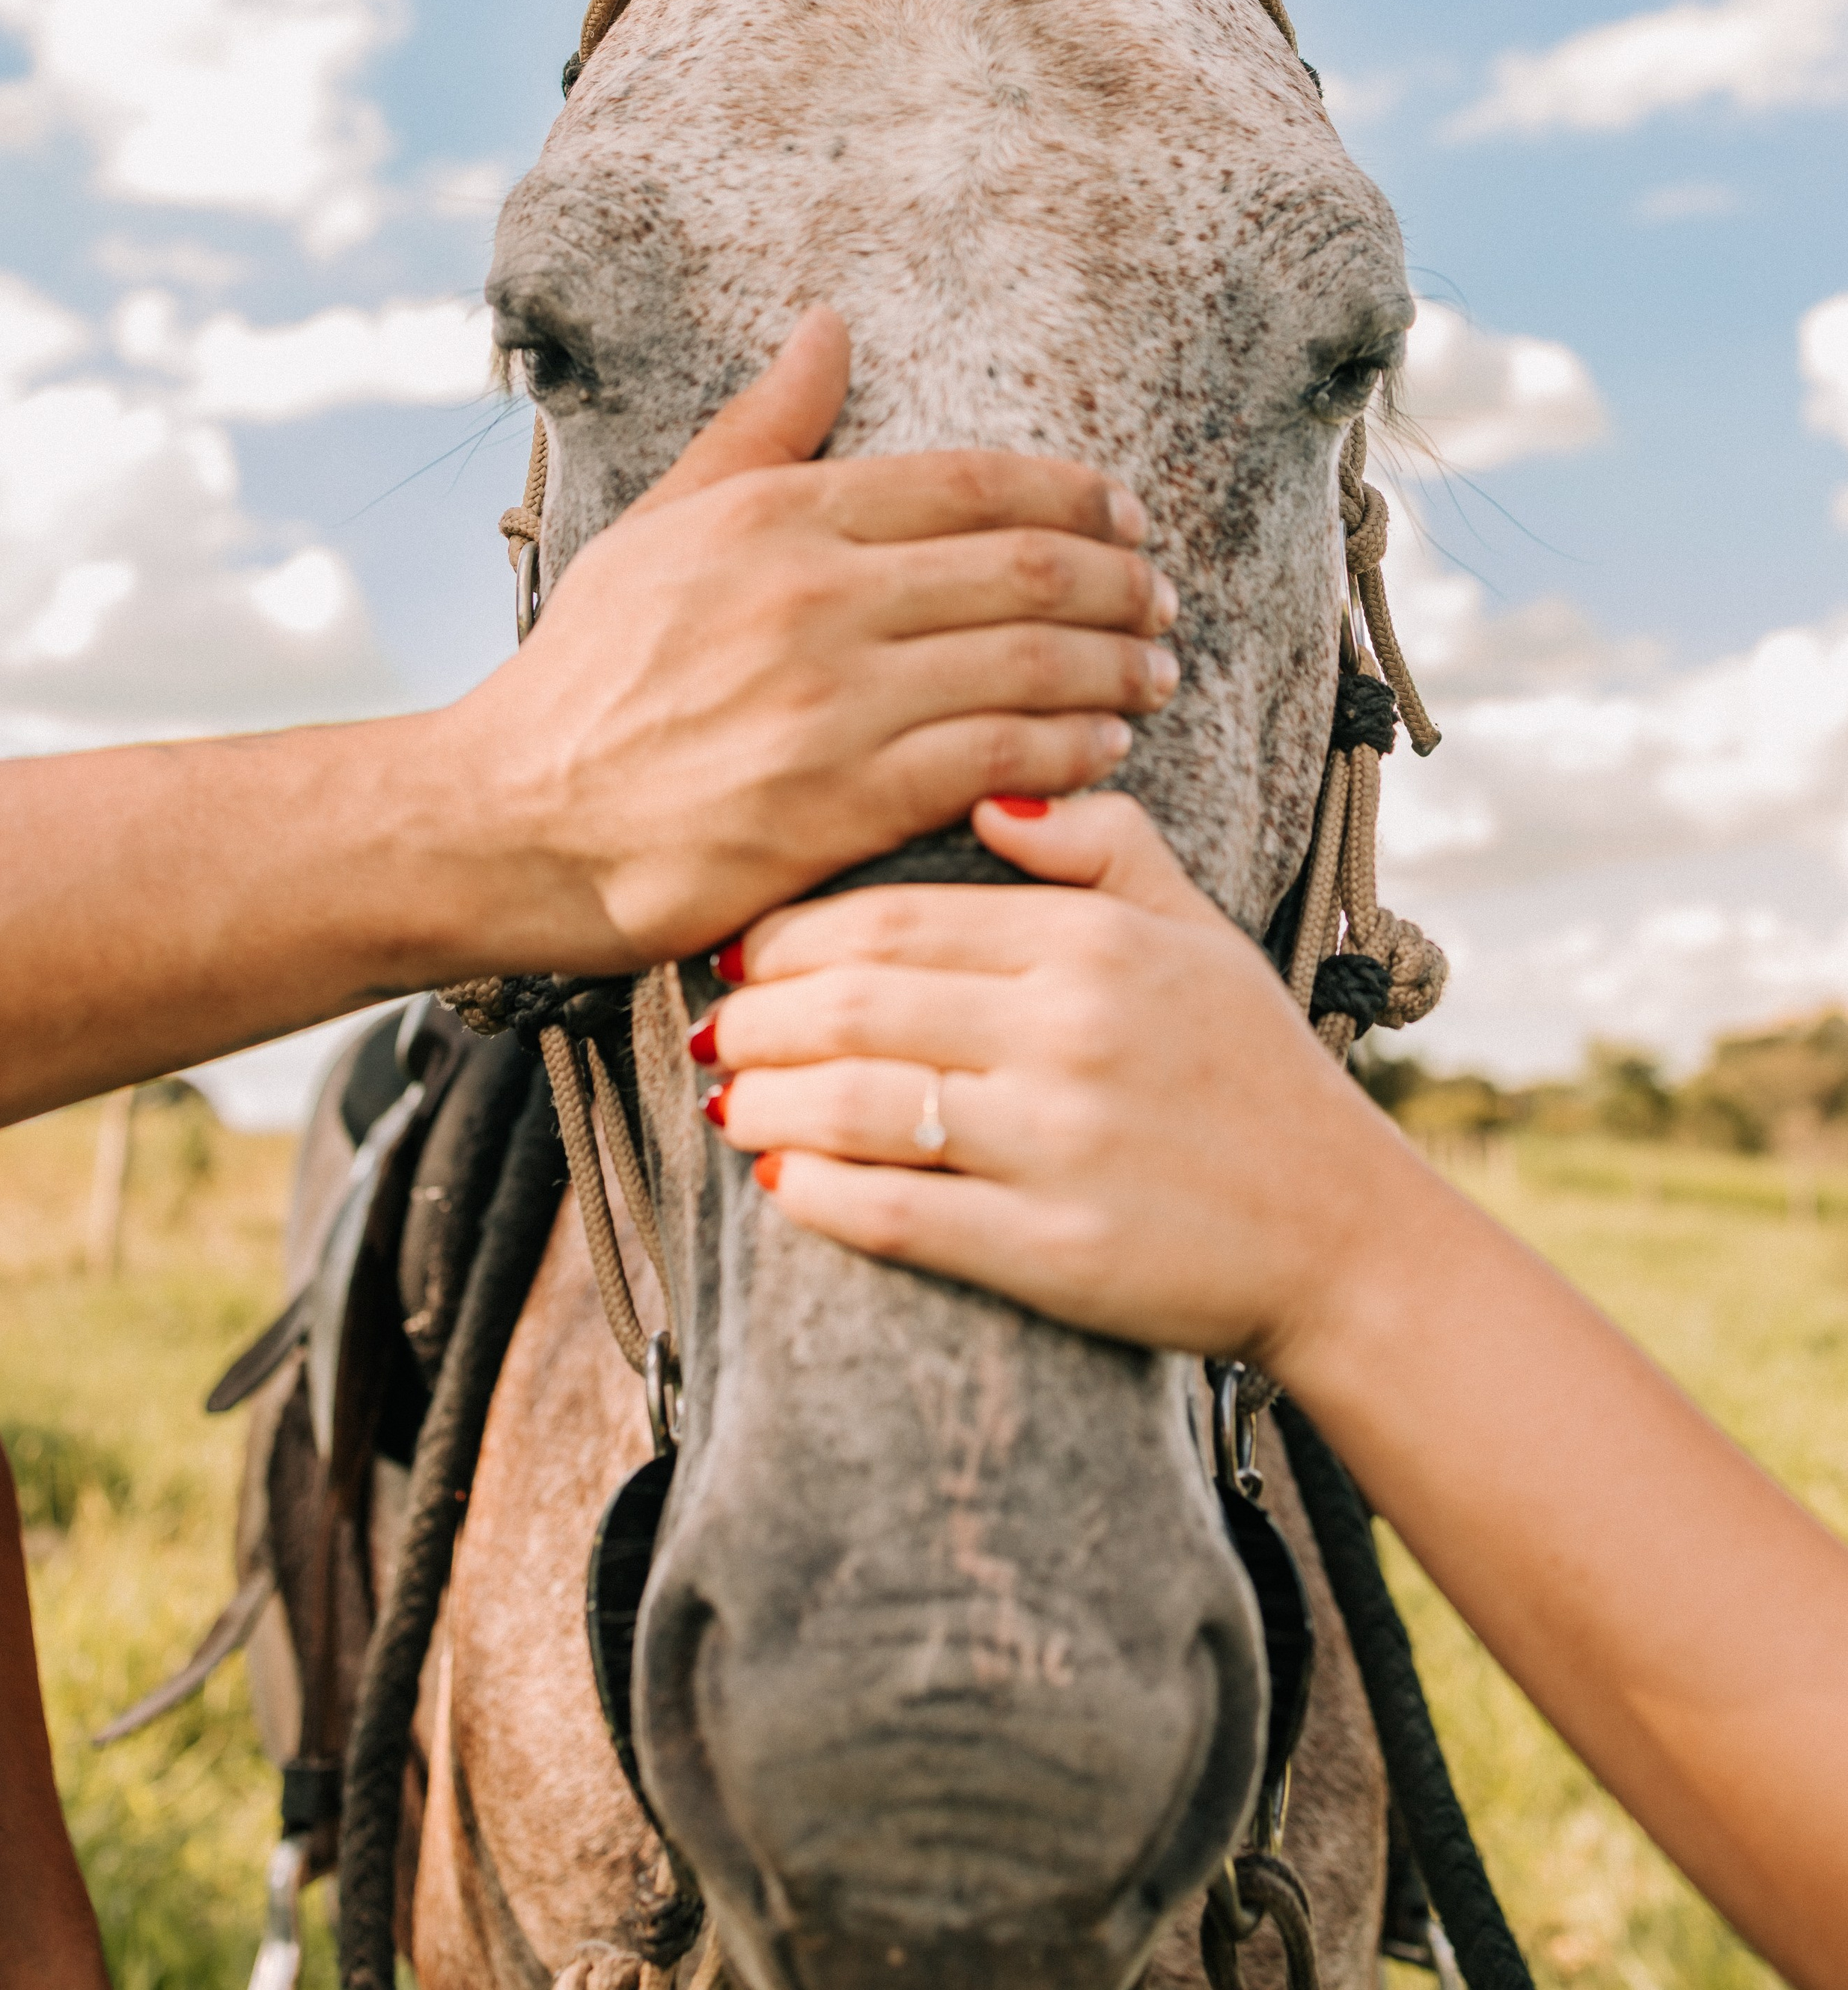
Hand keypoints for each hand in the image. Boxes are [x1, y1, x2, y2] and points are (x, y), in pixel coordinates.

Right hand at [437, 315, 1182, 970]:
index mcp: (780, 515)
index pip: (976, 482)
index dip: (1078, 493)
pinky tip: (1108, 744)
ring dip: (1120, 665)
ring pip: (1032, 663)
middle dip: (1125, 581)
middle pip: (1028, 567)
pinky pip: (998, 758)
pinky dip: (1073, 747)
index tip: (1127, 513)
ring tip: (1158, 670)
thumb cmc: (590, 672)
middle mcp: (816, 595)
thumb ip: (761, 428)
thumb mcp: (664, 523)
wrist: (511, 819)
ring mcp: (833, 700)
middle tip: (1166, 597)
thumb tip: (827, 326)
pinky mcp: (842, 800)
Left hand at [702, 790, 1410, 1359]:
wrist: (1341, 1235)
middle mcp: (1071, 1034)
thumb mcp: (1198, 928)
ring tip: (724, 1098)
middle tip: (709, 1022)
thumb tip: (987, 798)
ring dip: (766, 1100)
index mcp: (1095, 945)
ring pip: (859, 1107)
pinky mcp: (1053, 1253)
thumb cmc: (1254, 1073)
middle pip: (858, 1003)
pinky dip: (821, 1196)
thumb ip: (1099, 846)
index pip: (897, 917)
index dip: (794, 932)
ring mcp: (1060, 1145)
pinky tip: (780, 1180)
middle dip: (758, 1014)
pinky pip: (900, 1215)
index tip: (742, 947)